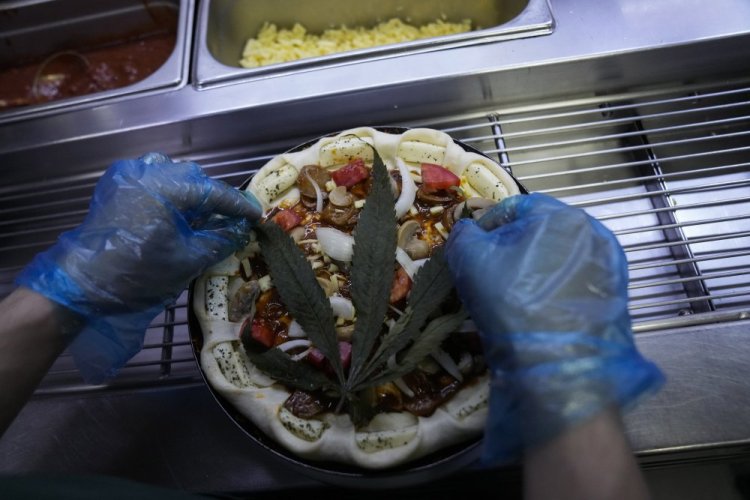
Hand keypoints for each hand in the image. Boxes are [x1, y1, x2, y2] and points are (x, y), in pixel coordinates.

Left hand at [16, 153, 260, 382]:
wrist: (81, 285)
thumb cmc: (138, 273)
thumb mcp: (188, 259)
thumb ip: (220, 240)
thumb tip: (242, 230)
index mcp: (170, 186)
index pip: (215, 192)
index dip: (239, 205)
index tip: (257, 216)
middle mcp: (149, 170)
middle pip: (195, 180)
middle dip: (215, 200)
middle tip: (232, 221)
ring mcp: (129, 175)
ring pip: (173, 177)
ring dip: (192, 196)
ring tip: (203, 219)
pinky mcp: (115, 186)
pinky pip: (152, 181)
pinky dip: (169, 194)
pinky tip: (176, 215)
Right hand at [445, 193, 662, 463]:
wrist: (560, 365)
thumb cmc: (512, 302)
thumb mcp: (470, 261)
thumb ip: (462, 235)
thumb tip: (467, 230)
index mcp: (560, 214)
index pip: (513, 208)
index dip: (485, 228)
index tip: (470, 253)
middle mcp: (593, 232)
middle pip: (538, 232)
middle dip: (511, 249)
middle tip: (490, 276)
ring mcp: (608, 265)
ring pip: (557, 257)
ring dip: (533, 269)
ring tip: (514, 296)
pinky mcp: (615, 295)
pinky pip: (574, 281)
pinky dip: (554, 289)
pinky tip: (539, 311)